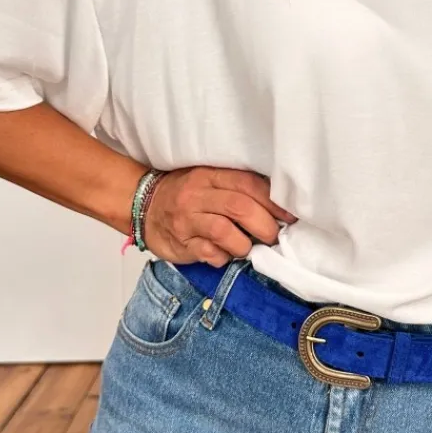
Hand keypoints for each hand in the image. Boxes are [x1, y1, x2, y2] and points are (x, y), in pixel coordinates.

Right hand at [142, 166, 297, 265]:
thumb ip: (237, 190)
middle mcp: (198, 194)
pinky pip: (207, 252)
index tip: (289, 217)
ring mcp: (186, 218)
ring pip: (223, 231)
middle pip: (239, 207)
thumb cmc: (186, 195)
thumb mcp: (209, 182)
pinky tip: (223, 256)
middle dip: (264, 226)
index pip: (248, 184)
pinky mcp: (179, 241)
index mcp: (210, 175)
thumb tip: (277, 209)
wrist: (142, 206)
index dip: (273, 202)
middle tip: (273, 237)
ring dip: (243, 244)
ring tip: (246, 249)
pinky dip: (221, 257)